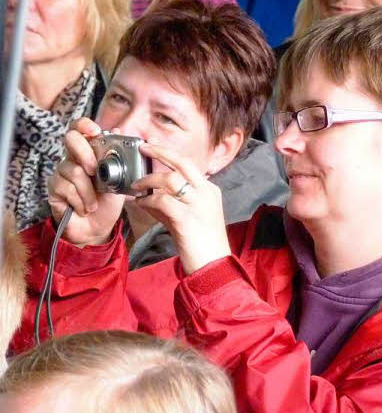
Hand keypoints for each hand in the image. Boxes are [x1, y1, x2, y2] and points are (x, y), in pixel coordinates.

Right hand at [47, 118, 126, 246]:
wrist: (98, 227)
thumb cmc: (109, 201)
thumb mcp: (122, 178)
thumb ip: (122, 156)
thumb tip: (120, 129)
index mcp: (90, 152)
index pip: (80, 129)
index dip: (84, 124)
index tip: (95, 130)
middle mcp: (73, 158)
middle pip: (71, 140)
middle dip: (86, 154)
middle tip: (96, 171)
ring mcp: (61, 172)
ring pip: (73, 170)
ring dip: (88, 191)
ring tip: (94, 204)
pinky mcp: (53, 188)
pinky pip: (66, 188)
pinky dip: (80, 200)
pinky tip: (84, 208)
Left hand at [132, 143, 228, 274]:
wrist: (213, 265)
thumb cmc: (202, 244)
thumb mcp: (192, 217)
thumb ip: (173, 204)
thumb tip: (149, 197)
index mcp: (210, 190)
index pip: (189, 164)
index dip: (169, 154)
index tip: (154, 147)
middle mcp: (206, 193)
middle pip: (183, 163)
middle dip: (161, 152)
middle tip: (144, 148)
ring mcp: (198, 205)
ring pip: (170, 180)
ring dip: (149, 181)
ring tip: (137, 187)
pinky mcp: (186, 219)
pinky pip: (162, 202)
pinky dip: (147, 201)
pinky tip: (140, 204)